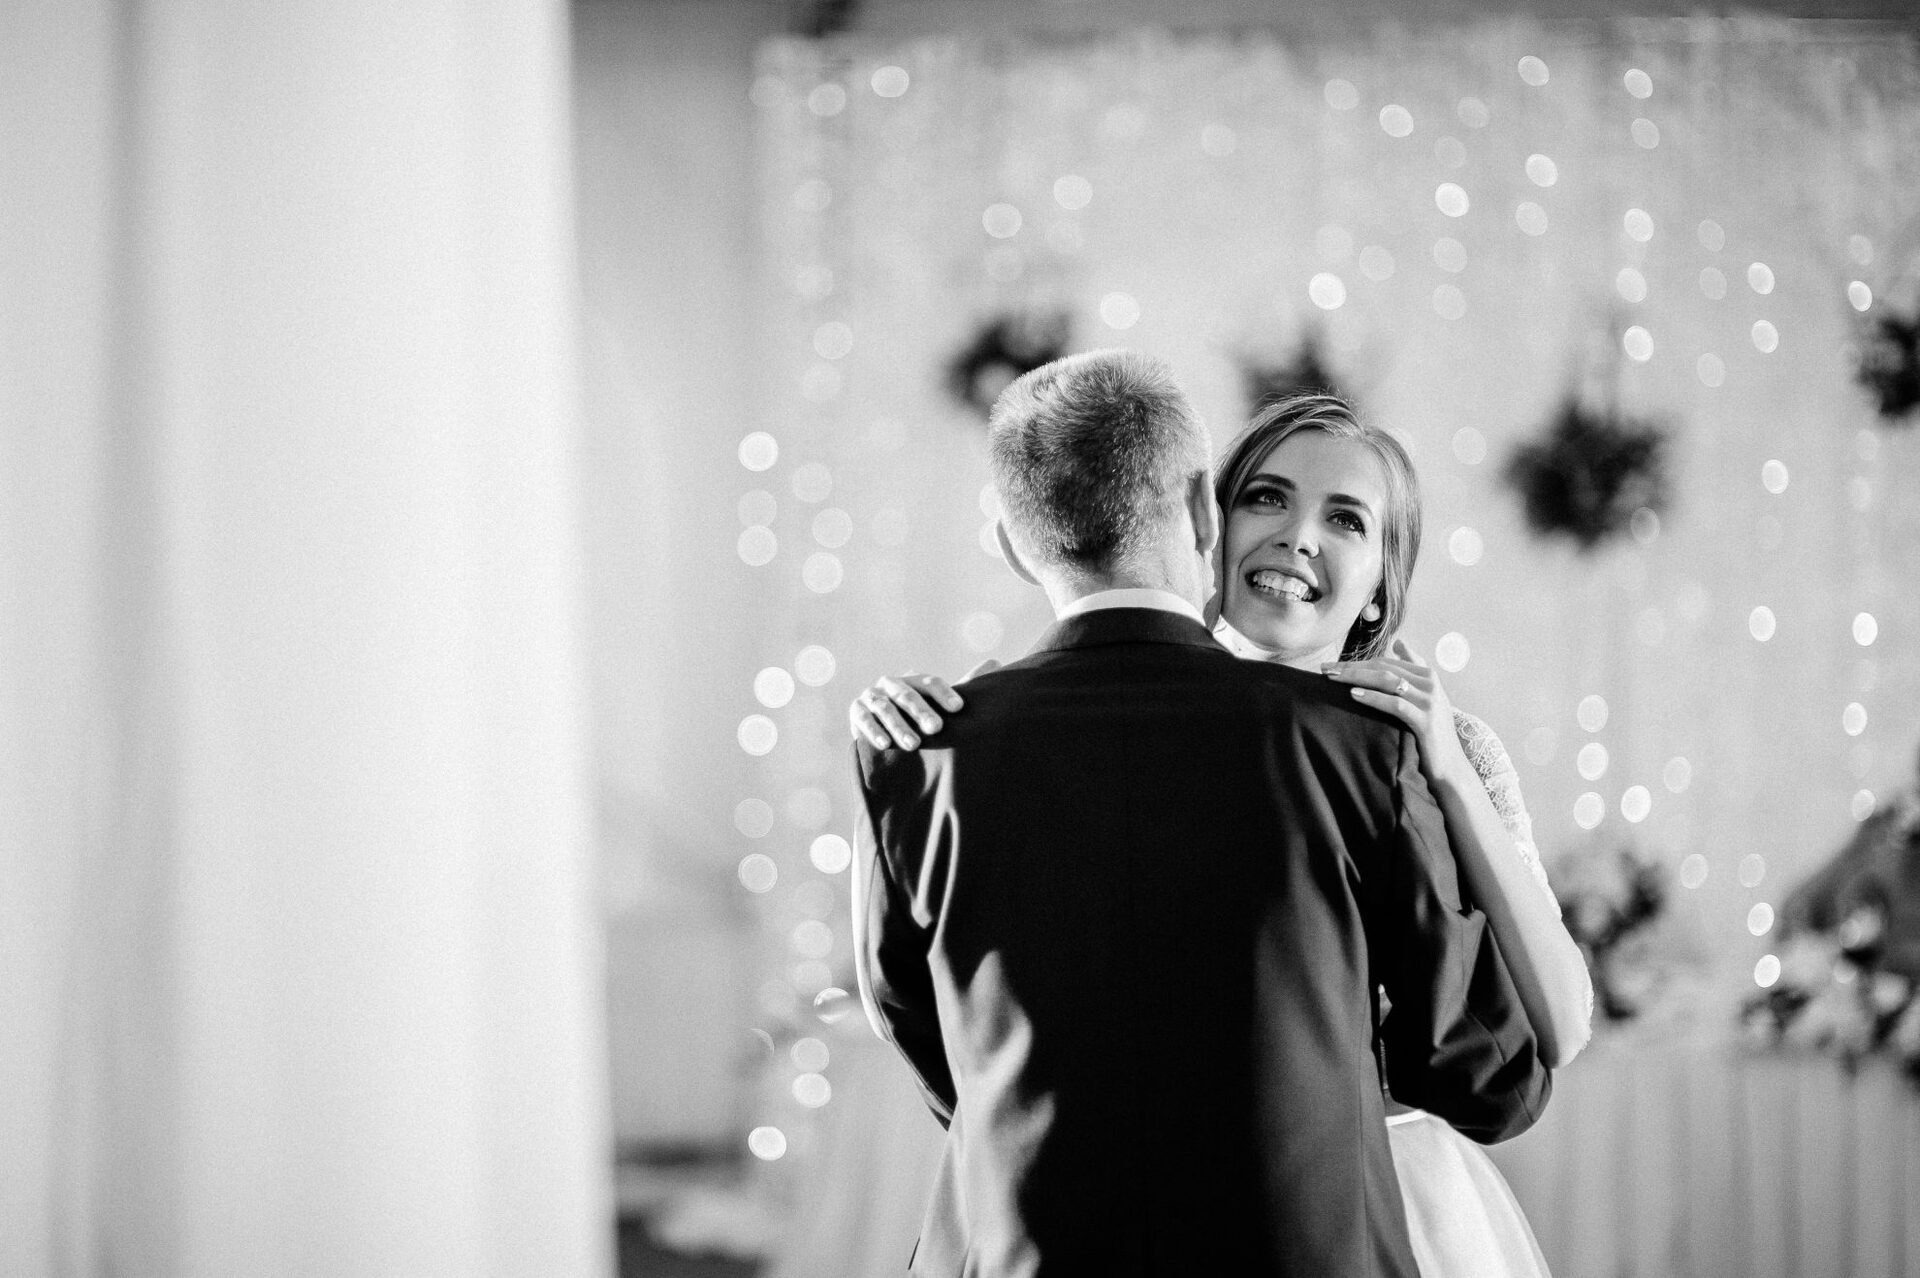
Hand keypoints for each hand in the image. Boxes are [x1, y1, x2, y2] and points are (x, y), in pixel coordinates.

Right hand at [849, 671, 968, 750]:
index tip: (958, 709)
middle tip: (937, 728)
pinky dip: (873, 731)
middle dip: (922, 712)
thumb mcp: (941, 705)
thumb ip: (966, 685)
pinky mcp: (856, 711)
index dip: (944, 694)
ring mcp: (872, 697)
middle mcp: (892, 684)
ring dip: (899, 726)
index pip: (930, 683)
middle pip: (907, 695)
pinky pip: (864, 720)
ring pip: (885, 708)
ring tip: (913, 745)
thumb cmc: (920, 719)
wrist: (884, 733)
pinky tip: (884, 744)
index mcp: (914, 681)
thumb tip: (996, 663)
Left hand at [1322, 640, 1467, 784]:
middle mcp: (1430, 683)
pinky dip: (1374, 698)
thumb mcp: (1424, 697)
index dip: (1358, 662)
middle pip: (1384, 668)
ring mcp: (1429, 701)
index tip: (1332, 666)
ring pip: (1388, 681)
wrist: (1451, 765)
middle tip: (1325, 670)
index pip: (1385, 662)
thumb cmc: (1432, 733)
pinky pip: (1396, 704)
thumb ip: (1413, 669)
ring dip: (1357, 677)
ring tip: (1333, 679)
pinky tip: (1354, 695)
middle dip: (1352, 667)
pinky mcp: (1426, 721)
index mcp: (1427, 675)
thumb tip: (1398, 642)